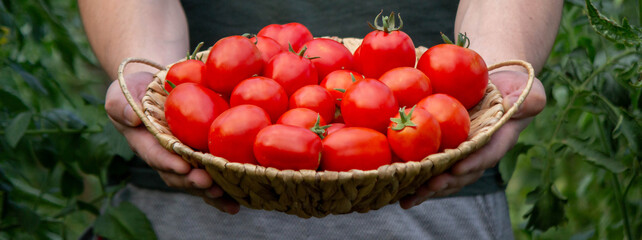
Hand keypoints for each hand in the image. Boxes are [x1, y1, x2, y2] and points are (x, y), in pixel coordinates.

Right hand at [105, 72, 239, 213]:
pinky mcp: (202, 156)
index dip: (168, 163)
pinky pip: (213, 175)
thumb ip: (120, 105)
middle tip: (207, 182)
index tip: (182, 167)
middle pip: (178, 175)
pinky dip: (226, 189)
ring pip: (196, 181)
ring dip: (210, 191)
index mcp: (145, 144)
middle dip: (193, 181)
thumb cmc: (135, 89)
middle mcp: (166, 157)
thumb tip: (133, 119)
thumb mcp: (120, 93)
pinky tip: (240, 200)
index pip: (155, 155)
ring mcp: (185, 159)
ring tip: (226, 196)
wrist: (157, 86)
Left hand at [400, 70, 545, 208]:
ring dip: (426, 187)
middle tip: (428, 187)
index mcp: (499, 140)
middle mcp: (478, 152)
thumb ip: (529, 99)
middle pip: (462, 172)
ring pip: (443, 174)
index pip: (487, 154)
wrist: (496, 83)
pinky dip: (414, 173)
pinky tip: (395, 181)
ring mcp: (461, 152)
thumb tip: (514, 103)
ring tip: (407, 197)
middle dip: (445, 182)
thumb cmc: (516, 86)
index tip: (457, 169)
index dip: (473, 163)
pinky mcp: (445, 146)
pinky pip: (430, 162)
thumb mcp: (529, 89)